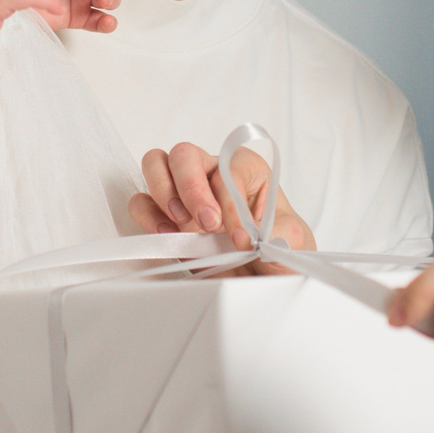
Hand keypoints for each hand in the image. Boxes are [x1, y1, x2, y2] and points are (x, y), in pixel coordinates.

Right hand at [129, 141, 315, 270]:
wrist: (263, 279)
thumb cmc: (279, 250)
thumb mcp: (292, 241)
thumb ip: (278, 235)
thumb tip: (257, 237)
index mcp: (246, 169)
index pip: (228, 170)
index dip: (231, 202)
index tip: (240, 238)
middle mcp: (211, 174)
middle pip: (185, 154)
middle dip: (191, 187)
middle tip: (208, 224)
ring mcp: (184, 193)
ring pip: (156, 165)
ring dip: (164, 193)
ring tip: (183, 225)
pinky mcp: (165, 218)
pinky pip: (141, 202)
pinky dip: (148, 216)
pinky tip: (167, 236)